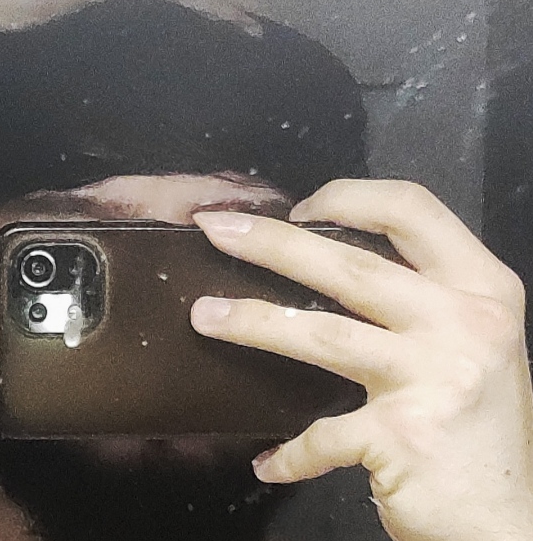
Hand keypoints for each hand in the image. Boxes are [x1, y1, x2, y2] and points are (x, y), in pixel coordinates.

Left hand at [190, 179, 532, 540]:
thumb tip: (323, 264)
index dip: (347, 197)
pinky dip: (290, 452)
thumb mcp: (471, 344)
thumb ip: (418, 302)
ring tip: (204, 316)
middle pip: (350, 265)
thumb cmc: (480, 428)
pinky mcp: (403, 435)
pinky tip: (268, 461)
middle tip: (215, 231)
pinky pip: (322, 434)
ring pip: (321, 332)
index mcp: (482, 289)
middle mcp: (466, 323)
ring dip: (252, 321)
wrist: (510, 521)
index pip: (412, 209)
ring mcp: (435, 377)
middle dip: (272, 243)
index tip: (297, 209)